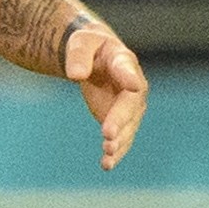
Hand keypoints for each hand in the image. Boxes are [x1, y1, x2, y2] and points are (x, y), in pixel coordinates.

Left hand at [65, 28, 147, 169]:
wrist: (94, 57)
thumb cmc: (88, 46)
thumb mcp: (80, 43)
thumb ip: (78, 55)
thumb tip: (74, 75)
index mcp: (122, 61)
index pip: (127, 69)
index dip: (130, 77)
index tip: (134, 85)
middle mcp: (133, 86)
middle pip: (130, 105)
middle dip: (121, 120)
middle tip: (107, 134)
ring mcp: (129, 107)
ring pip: (128, 127)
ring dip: (120, 142)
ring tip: (107, 153)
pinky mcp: (120, 121)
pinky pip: (121, 139)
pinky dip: (115, 153)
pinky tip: (106, 164)